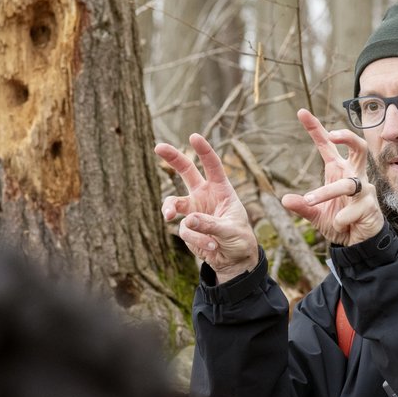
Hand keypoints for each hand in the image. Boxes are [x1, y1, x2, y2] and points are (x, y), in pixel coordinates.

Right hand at [155, 134, 258, 282]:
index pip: (212, 165)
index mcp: (221, 189)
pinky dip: (197, 239)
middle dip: (172, 157)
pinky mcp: (187, 227)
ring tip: (168, 217)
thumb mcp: (231, 230)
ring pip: (174, 203)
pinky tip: (211, 247)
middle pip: (186, 171)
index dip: (204, 151)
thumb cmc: (239, 239)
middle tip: (158, 146)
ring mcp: (193, 210)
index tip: (193, 137)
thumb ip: (211, 224)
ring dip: (170, 209)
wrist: (234, 260)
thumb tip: (187, 219)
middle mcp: (204, 195)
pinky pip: (184, 229)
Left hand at [281, 109, 383, 246]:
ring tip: (310, 200)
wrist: (358, 242)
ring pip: (348, 184)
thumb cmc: (339, 221)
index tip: (302, 112)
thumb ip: (303, 206)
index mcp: (338, 171)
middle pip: (358, 148)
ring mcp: (364, 190)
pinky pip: (354, 210)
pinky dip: (341, 218)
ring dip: (327, 192)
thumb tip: (285, 200)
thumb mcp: (315, 215)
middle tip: (332, 134)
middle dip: (347, 137)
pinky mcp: (370, 206)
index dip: (316, 128)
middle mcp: (353, 176)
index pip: (327, 146)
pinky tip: (338, 224)